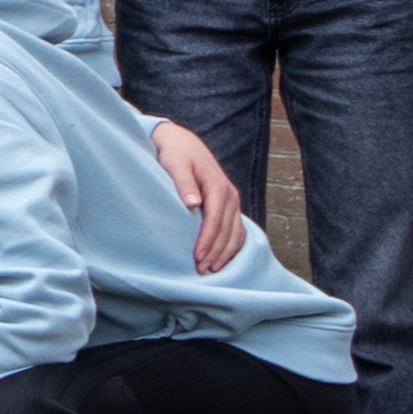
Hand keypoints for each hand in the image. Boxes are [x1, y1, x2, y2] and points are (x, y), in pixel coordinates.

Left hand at [148, 119, 246, 272]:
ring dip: (226, 252)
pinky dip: (233, 245)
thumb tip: (194, 204)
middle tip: (202, 270)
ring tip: (212, 269)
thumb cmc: (175, 155)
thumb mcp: (176, 165)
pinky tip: (224, 259)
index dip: (208, 240)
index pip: (215, 219)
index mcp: (218, 186)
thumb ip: (184, 184)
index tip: (197, 256)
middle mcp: (229, 194)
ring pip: (235, 232)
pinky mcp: (230, 205)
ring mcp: (232, 201)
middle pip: (227, 229)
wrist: (182, 143)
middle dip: (216, 252)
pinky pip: (237, 229)